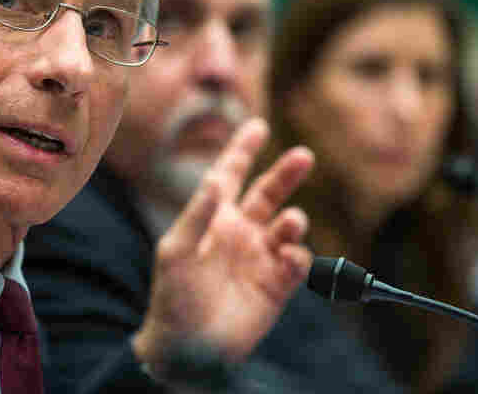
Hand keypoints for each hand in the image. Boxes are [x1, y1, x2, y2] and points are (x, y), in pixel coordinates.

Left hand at [132, 118, 313, 371]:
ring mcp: (259, 258)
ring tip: (290, 221)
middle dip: (285, 174)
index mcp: (213, 218)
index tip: (258, 126)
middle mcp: (240, 232)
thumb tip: (213, 178)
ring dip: (292, 219)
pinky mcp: (276, 286)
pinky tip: (287, 257)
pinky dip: (297, 256)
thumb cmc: (173, 297)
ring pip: (286, 226)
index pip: (229, 175)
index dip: (242, 150)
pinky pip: (296, 263)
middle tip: (304, 156)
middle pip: (268, 193)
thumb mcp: (177, 252)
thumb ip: (197, 216)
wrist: (188, 350)